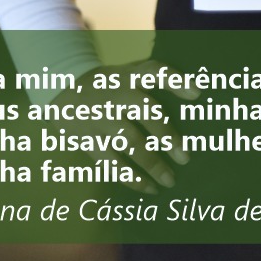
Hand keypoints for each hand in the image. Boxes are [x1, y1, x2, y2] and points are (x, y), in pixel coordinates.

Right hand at [52, 60, 197, 191]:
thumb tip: (192, 100)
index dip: (176, 80)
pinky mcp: (90, 141)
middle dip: (166, 134)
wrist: (63, 90)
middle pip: (145, 111)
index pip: (154, 71)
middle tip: (185, 157)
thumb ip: (152, 83)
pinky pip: (112, 164)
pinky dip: (132, 179)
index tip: (197, 93)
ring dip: (152, 164)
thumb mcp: (128, 73)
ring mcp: (103, 119)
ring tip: (170, 180)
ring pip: (130, 142)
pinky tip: (149, 189)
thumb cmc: (110, 84)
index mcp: (130, 76)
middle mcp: (118, 95)